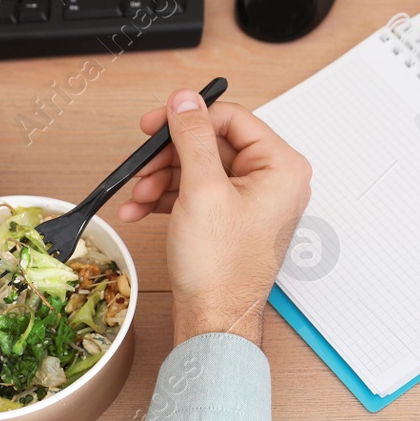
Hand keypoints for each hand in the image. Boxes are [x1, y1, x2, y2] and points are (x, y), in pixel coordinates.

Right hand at [118, 89, 311, 347]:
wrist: (214, 320)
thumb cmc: (220, 268)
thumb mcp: (202, 189)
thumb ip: (193, 137)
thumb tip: (186, 100)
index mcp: (282, 167)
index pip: (232, 119)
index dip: (188, 118)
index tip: (154, 123)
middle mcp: (274, 180)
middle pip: (213, 144)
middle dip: (169, 157)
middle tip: (140, 164)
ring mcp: (255, 200)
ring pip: (200, 168)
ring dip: (162, 179)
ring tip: (137, 196)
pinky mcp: (233, 218)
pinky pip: (199, 192)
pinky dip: (168, 197)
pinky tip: (140, 208)